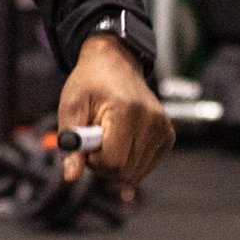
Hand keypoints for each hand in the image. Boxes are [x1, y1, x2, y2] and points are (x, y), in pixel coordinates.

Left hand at [58, 33, 173, 184]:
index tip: (85, 142)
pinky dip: (130, 161)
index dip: (92, 159)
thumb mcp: (72, 106)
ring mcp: (163, 129)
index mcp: (127, 112)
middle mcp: (151, 121)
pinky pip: (145, 167)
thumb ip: (71, 141)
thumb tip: (70, 175)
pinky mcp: (168, 136)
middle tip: (94, 140)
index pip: (112, 162)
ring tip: (107, 138)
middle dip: (103, 164)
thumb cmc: (90, 83)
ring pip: (135, 174)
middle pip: (124, 172)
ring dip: (116, 164)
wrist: (116, 63)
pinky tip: (122, 140)